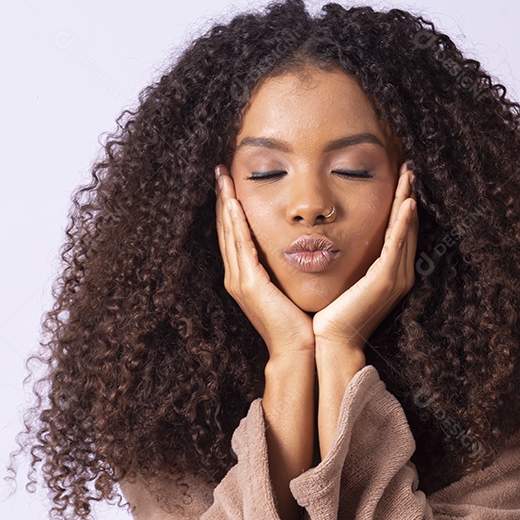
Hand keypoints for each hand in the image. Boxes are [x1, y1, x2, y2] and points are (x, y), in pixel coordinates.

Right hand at [215, 164, 315, 358]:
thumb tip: (296, 244)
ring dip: (226, 203)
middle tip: (220, 169)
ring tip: (223, 177)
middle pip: (225, 228)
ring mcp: (239, 280)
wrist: (297, 350)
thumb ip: (284, 266)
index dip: (230, 206)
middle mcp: (236, 276)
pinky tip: (235, 204)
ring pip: (228, 233)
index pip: (233, 233)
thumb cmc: (299, 321)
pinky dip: (236, 224)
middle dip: (223, 197)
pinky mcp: (249, 284)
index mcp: (244, 276)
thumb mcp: (288, 286)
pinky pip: (241, 247)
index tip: (230, 181)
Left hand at [312, 162, 417, 351]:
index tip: (399, 181)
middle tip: (409, 169)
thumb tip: (341, 241)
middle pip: (406, 227)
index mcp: (390, 274)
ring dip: (407, 201)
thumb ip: (351, 262)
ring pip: (405, 231)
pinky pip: (397, 246)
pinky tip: (407, 204)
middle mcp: (399, 274)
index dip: (400, 206)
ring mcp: (395, 277)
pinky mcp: (386, 279)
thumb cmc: (333, 315)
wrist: (332, 341)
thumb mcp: (346, 281)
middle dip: (407, 196)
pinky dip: (403, 224)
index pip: (399, 232)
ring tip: (409, 177)